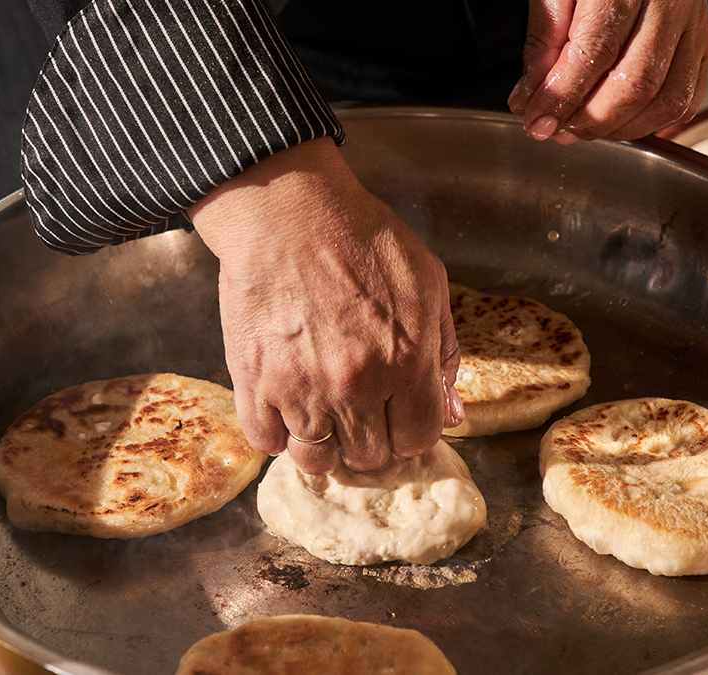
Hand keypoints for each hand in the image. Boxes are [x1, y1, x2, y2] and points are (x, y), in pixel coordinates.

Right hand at [188, 139, 463, 474]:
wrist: (286, 212)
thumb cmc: (360, 238)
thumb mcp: (428, 283)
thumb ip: (444, 352)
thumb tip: (452, 412)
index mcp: (407, 362)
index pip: (418, 439)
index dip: (411, 428)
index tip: (399, 412)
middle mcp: (356, 387)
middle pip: (369, 455)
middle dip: (370, 435)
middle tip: (360, 405)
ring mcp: (302, 390)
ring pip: (317, 461)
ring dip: (324, 443)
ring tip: (322, 412)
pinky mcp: (255, 383)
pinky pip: (268, 442)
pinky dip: (278, 431)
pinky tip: (287, 403)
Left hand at [507, 0, 707, 142]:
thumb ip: (543, 44)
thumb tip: (531, 101)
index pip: (596, 50)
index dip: (563, 95)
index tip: (537, 121)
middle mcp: (668, 1)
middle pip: (636, 83)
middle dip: (591, 119)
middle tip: (558, 128)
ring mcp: (693, 25)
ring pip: (666, 100)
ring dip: (619, 128)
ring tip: (584, 126)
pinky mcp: (702, 45)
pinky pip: (686, 101)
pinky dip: (650, 123)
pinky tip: (619, 122)